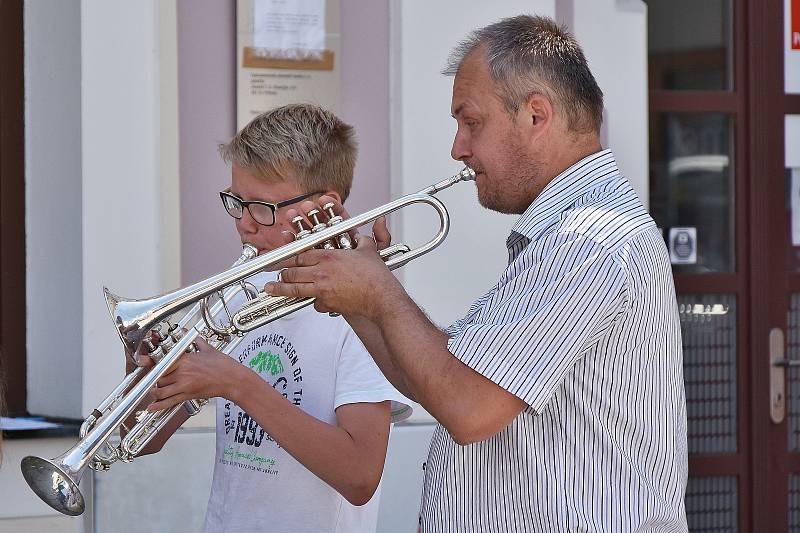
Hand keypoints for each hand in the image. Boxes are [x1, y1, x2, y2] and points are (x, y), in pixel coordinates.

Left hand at [147, 338, 243, 410]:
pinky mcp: (188, 394)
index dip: (150, 362)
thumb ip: (198, 342)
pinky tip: (152, 407)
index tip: (143, 361)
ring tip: (153, 392)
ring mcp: (184, 384)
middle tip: (152, 379)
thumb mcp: (209, 349)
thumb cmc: (223, 365)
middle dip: (154, 379)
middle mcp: (182, 372)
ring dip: (155, 392)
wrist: (233, 379)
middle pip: (159, 376)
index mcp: (185, 359)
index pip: (162, 361)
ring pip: (161, 390)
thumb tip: (195, 336)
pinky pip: (170, 401)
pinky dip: (159, 405)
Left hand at [265, 233, 404, 320]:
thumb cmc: (376, 275)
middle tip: (273, 274)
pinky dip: (314, 303)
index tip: (279, 258)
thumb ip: (361, 241)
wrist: (381, 297)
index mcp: (329, 256)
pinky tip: (314, 302)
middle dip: (281, 273)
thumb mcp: (368, 251)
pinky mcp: (328, 303)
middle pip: (293, 271)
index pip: (300, 255)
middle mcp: (322, 272)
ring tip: (270, 289)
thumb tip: (361, 236)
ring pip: (295, 288)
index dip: (287, 257)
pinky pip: (314, 304)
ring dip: (281, 289)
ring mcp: (323, 289)